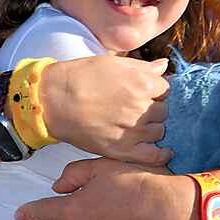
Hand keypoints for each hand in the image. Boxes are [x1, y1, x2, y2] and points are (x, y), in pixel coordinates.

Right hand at [40, 56, 170, 164]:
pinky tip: (163, 151)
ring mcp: (133, 130)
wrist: (55, 99)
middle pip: (164, 111)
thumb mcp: (113, 63)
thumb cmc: (81, 77)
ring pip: (159, 131)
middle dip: (155, 108)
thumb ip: (143, 67)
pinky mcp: (122, 150)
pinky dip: (161, 155)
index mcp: (142, 83)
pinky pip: (153, 156)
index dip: (155, 90)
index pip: (165, 89)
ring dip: (153, 128)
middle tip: (139, 108)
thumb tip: (164, 66)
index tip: (146, 92)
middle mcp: (142, 107)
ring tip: (139, 125)